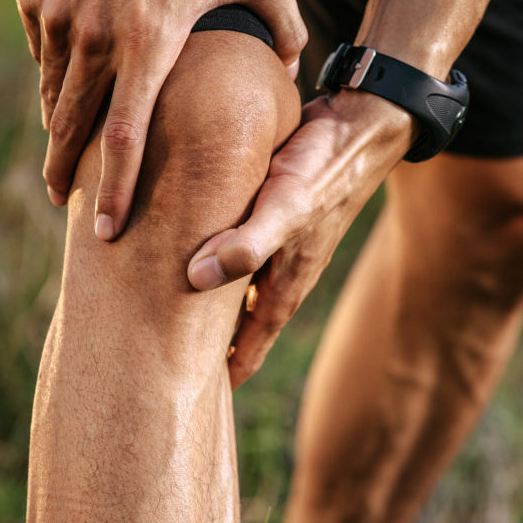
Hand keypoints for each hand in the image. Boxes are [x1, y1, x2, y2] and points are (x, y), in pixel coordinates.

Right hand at [17, 0, 306, 239]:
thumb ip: (285, 25)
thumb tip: (294, 69)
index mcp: (151, 41)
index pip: (127, 135)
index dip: (115, 187)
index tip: (107, 225)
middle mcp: (96, 37)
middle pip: (75, 128)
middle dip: (69, 175)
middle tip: (68, 206)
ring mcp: (59, 16)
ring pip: (54, 92)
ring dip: (61, 128)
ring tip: (66, 157)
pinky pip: (44, 52)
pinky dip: (55, 77)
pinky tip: (68, 89)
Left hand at [186, 91, 416, 387]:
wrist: (360, 126)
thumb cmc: (326, 168)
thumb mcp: (287, 207)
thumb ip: (247, 243)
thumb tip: (194, 278)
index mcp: (285, 284)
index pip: (250, 347)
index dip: (220, 374)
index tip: (182, 396)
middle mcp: (281, 271)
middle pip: (239, 324)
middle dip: (207, 344)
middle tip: (161, 359)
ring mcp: (278, 244)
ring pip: (236, 287)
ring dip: (207, 302)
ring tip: (164, 311)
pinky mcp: (270, 214)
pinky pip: (237, 248)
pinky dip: (212, 257)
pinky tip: (186, 246)